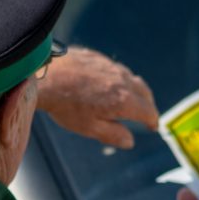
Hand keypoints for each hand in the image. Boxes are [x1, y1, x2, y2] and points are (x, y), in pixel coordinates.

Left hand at [37, 46, 158, 148]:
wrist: (46, 75)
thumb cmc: (66, 104)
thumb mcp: (90, 128)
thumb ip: (113, 135)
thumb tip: (130, 141)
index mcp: (124, 100)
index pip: (148, 111)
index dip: (152, 120)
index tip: (153, 126)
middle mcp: (122, 80)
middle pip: (144, 92)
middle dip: (148, 104)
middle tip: (147, 113)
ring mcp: (110, 66)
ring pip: (131, 78)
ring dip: (135, 90)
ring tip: (131, 99)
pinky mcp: (98, 57)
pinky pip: (116, 69)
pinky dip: (120, 79)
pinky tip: (110, 84)